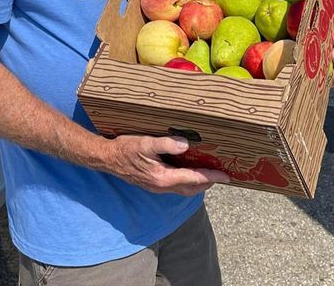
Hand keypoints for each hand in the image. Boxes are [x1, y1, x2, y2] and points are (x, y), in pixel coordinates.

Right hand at [104, 134, 228, 195]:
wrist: (107, 159)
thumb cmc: (126, 149)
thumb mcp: (146, 143)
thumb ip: (166, 144)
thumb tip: (186, 145)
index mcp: (163, 177)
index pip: (193, 178)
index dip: (211, 176)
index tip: (225, 175)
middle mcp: (161, 186)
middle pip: (191, 188)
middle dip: (208, 183)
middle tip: (222, 176)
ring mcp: (157, 187)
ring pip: (184, 190)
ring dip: (199, 184)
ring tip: (210, 175)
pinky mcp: (153, 184)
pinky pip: (176, 187)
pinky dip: (188, 182)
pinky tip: (190, 173)